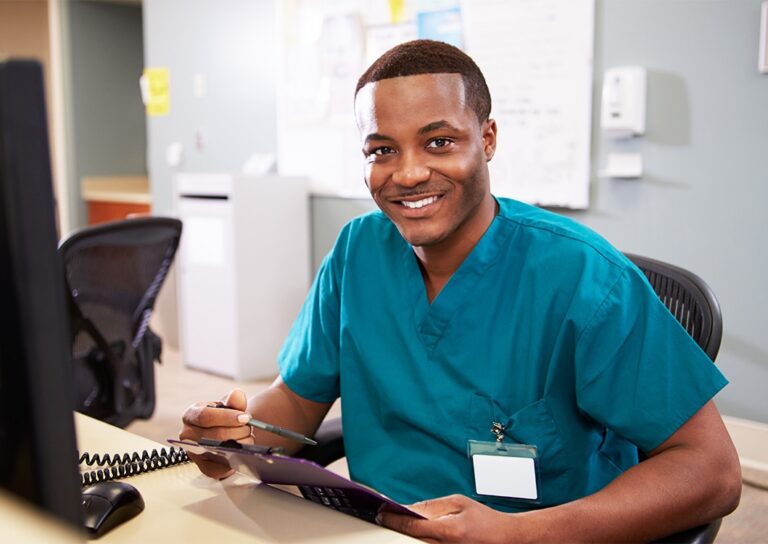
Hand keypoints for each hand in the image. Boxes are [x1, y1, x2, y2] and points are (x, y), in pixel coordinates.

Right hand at [180, 389, 253, 478]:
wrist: (225, 429)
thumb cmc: (224, 416)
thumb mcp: (228, 405)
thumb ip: (234, 400)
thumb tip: (237, 395)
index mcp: (191, 415)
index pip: (205, 417)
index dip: (227, 417)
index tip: (245, 418)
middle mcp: (188, 435)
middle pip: (215, 436)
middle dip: (238, 432)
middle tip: (249, 428)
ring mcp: (194, 453)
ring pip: (219, 452)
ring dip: (240, 445)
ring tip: (247, 438)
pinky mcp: (203, 467)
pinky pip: (219, 469)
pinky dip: (233, 462)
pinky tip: (242, 453)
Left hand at [377, 494, 520, 543]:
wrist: (506, 538)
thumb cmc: (485, 519)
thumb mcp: (458, 503)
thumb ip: (432, 507)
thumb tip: (408, 509)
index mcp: (449, 531)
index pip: (412, 526)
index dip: (393, 519)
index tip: (380, 513)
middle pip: (411, 540)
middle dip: (397, 528)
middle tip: (384, 518)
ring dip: (407, 536)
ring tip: (398, 524)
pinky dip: (419, 541)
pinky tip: (414, 533)